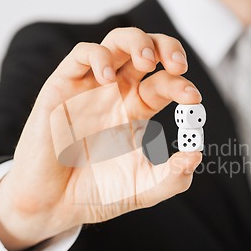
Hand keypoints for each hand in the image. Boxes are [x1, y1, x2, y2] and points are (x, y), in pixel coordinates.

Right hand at [0, 28, 202, 250]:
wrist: (54, 207)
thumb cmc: (97, 194)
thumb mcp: (144, 189)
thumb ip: (173, 178)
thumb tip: (196, 154)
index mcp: (136, 110)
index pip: (164, 82)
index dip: (181, 85)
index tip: (193, 99)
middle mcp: (115, 93)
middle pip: (146, 51)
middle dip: (167, 48)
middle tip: (179, 66)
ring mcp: (89, 88)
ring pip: (116, 42)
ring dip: (136, 42)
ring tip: (147, 62)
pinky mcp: (62, 88)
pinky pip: (81, 55)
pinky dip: (98, 56)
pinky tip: (108, 77)